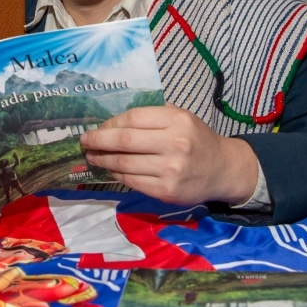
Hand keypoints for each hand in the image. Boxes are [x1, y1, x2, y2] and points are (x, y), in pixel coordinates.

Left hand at [79, 104, 258, 206]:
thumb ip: (154, 115)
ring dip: (102, 159)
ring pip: (124, 163)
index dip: (110, 123)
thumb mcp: (182, 118)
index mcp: (177, 120)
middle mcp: (174, 144)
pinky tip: (110, 169)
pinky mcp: (166, 191)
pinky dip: (116, 174)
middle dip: (98, 140)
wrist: (222, 169)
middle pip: (124, 140)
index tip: (99, 127)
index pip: (132, 119)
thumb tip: (114, 119)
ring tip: (92, 156)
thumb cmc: (197, 140)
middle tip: (84, 141)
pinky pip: (131, 181)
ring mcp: (170, 169)